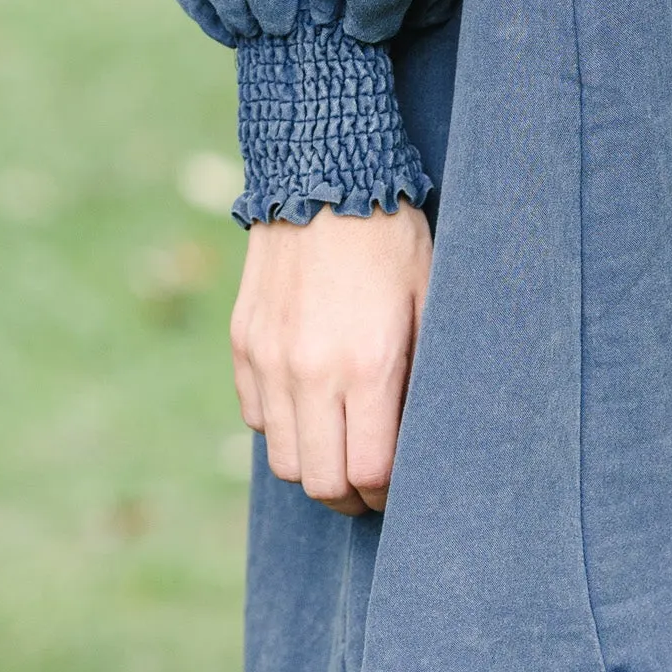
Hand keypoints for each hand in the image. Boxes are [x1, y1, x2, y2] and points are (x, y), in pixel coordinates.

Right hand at [230, 203, 431, 514]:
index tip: (400, 486)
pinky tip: (311, 401)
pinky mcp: (243, 344)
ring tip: (341, 447)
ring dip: (313, 465)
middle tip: (371, 483)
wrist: (324, 174)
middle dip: (350, 496)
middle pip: (319, 482)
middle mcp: (311, 370)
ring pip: (283, 459)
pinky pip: (258, 415)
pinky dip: (283, 424)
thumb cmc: (393, 238)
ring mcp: (269, 360)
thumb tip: (419, 440)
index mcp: (368, 363)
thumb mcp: (429, 301)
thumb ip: (420, 375)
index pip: (369, 472)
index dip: (388, 493)